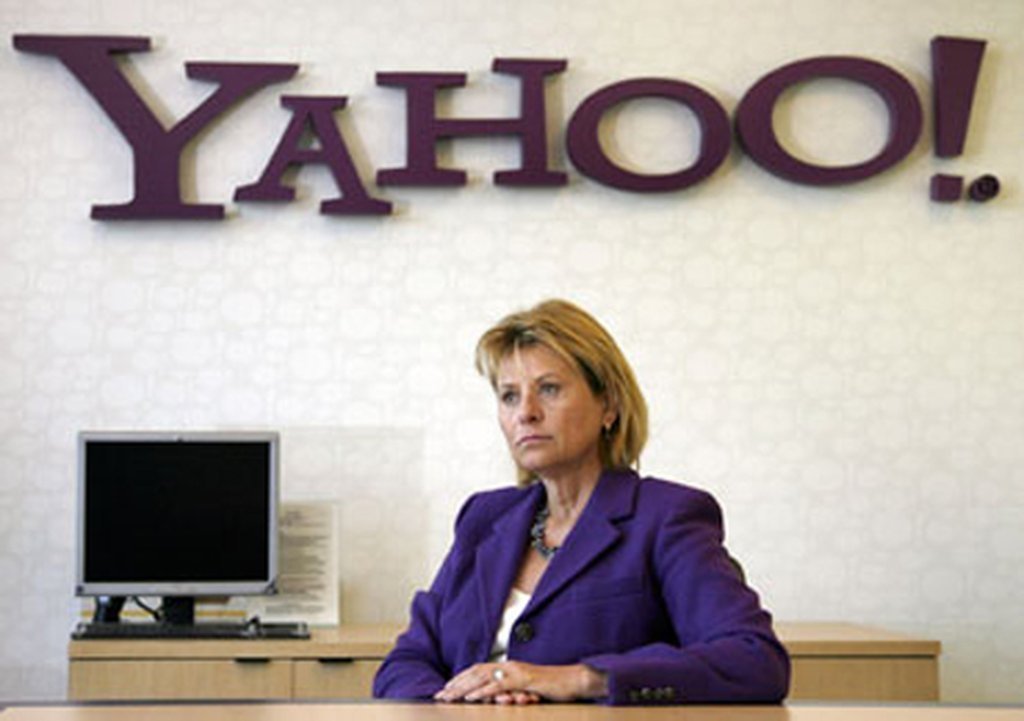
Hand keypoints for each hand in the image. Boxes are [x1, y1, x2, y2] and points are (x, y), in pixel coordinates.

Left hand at [434, 661, 607, 703]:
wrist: (574, 680)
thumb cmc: (552, 687)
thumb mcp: (527, 689)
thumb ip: (511, 691)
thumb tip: (496, 698)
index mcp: (508, 667)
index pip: (479, 671)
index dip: (461, 679)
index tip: (445, 689)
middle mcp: (509, 666)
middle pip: (476, 673)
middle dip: (456, 684)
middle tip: (439, 694)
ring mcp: (516, 671)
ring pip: (483, 678)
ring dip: (463, 687)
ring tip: (448, 696)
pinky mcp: (524, 679)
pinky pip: (499, 685)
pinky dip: (483, 691)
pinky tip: (471, 698)